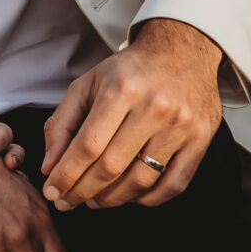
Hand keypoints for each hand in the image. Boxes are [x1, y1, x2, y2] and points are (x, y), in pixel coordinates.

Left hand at [40, 17, 222, 211]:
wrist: (183, 49)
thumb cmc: (130, 71)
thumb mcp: (88, 84)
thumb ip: (62, 123)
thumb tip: (50, 167)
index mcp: (122, 89)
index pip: (88, 145)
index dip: (66, 175)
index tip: (51, 192)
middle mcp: (154, 107)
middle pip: (112, 167)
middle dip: (82, 192)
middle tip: (67, 202)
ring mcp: (181, 125)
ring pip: (141, 181)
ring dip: (112, 199)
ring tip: (94, 199)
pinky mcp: (201, 140)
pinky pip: (173, 185)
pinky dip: (147, 199)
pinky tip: (129, 195)